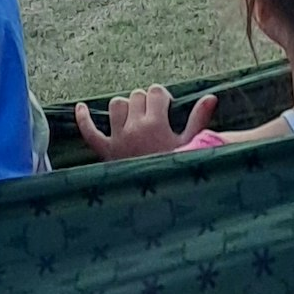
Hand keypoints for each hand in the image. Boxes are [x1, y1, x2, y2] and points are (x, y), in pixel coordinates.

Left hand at [75, 87, 219, 160]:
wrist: (157, 202)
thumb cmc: (177, 170)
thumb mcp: (190, 146)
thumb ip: (199, 119)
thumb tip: (211, 97)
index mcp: (155, 123)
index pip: (155, 91)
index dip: (163, 96)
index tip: (168, 108)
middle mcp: (133, 127)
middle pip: (136, 96)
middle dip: (147, 102)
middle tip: (156, 117)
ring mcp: (117, 138)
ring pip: (116, 105)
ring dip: (126, 107)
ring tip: (136, 118)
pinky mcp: (105, 151)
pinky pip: (89, 131)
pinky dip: (84, 118)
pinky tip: (81, 107)